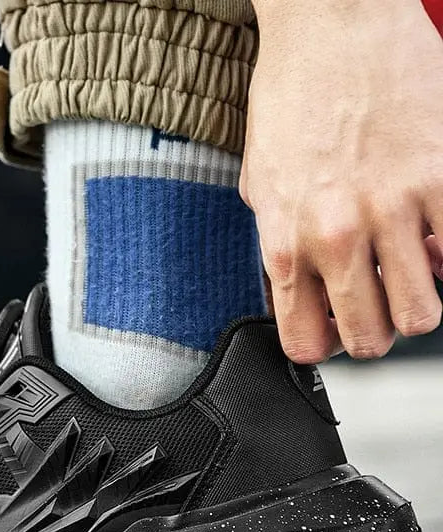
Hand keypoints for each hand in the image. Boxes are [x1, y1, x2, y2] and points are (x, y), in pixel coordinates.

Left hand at [241, 0, 442, 361]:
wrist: (330, 23)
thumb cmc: (290, 98)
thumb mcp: (260, 184)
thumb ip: (279, 242)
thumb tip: (298, 286)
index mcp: (285, 242)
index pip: (305, 340)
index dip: (323, 346)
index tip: (333, 332)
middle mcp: (337, 236)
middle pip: (370, 339)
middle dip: (374, 335)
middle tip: (377, 309)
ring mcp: (392, 209)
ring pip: (422, 313)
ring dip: (418, 304)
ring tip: (408, 275)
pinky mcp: (440, 176)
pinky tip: (434, 235)